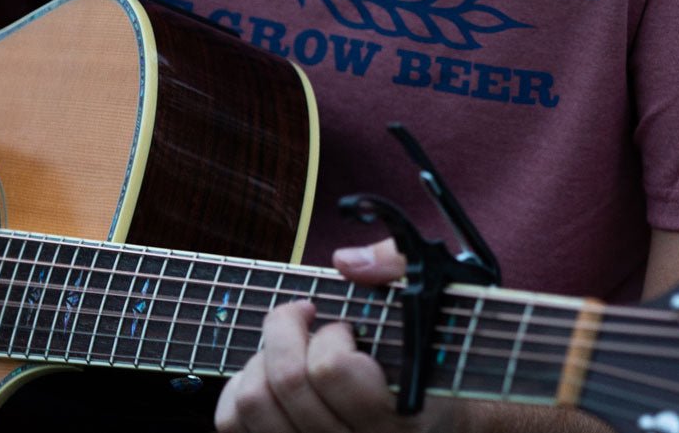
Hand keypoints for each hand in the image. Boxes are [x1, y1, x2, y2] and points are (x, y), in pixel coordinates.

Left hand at [216, 238, 461, 432]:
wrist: (444, 419)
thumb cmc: (437, 354)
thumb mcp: (438, 303)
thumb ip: (398, 271)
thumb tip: (346, 263)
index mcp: (400, 412)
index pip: (331, 370)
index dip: (331, 335)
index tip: (345, 327)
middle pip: (285, 381)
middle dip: (286, 329)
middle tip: (306, 317)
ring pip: (253, 403)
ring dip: (263, 359)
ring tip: (290, 349)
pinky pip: (234, 423)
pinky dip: (241, 387)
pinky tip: (270, 373)